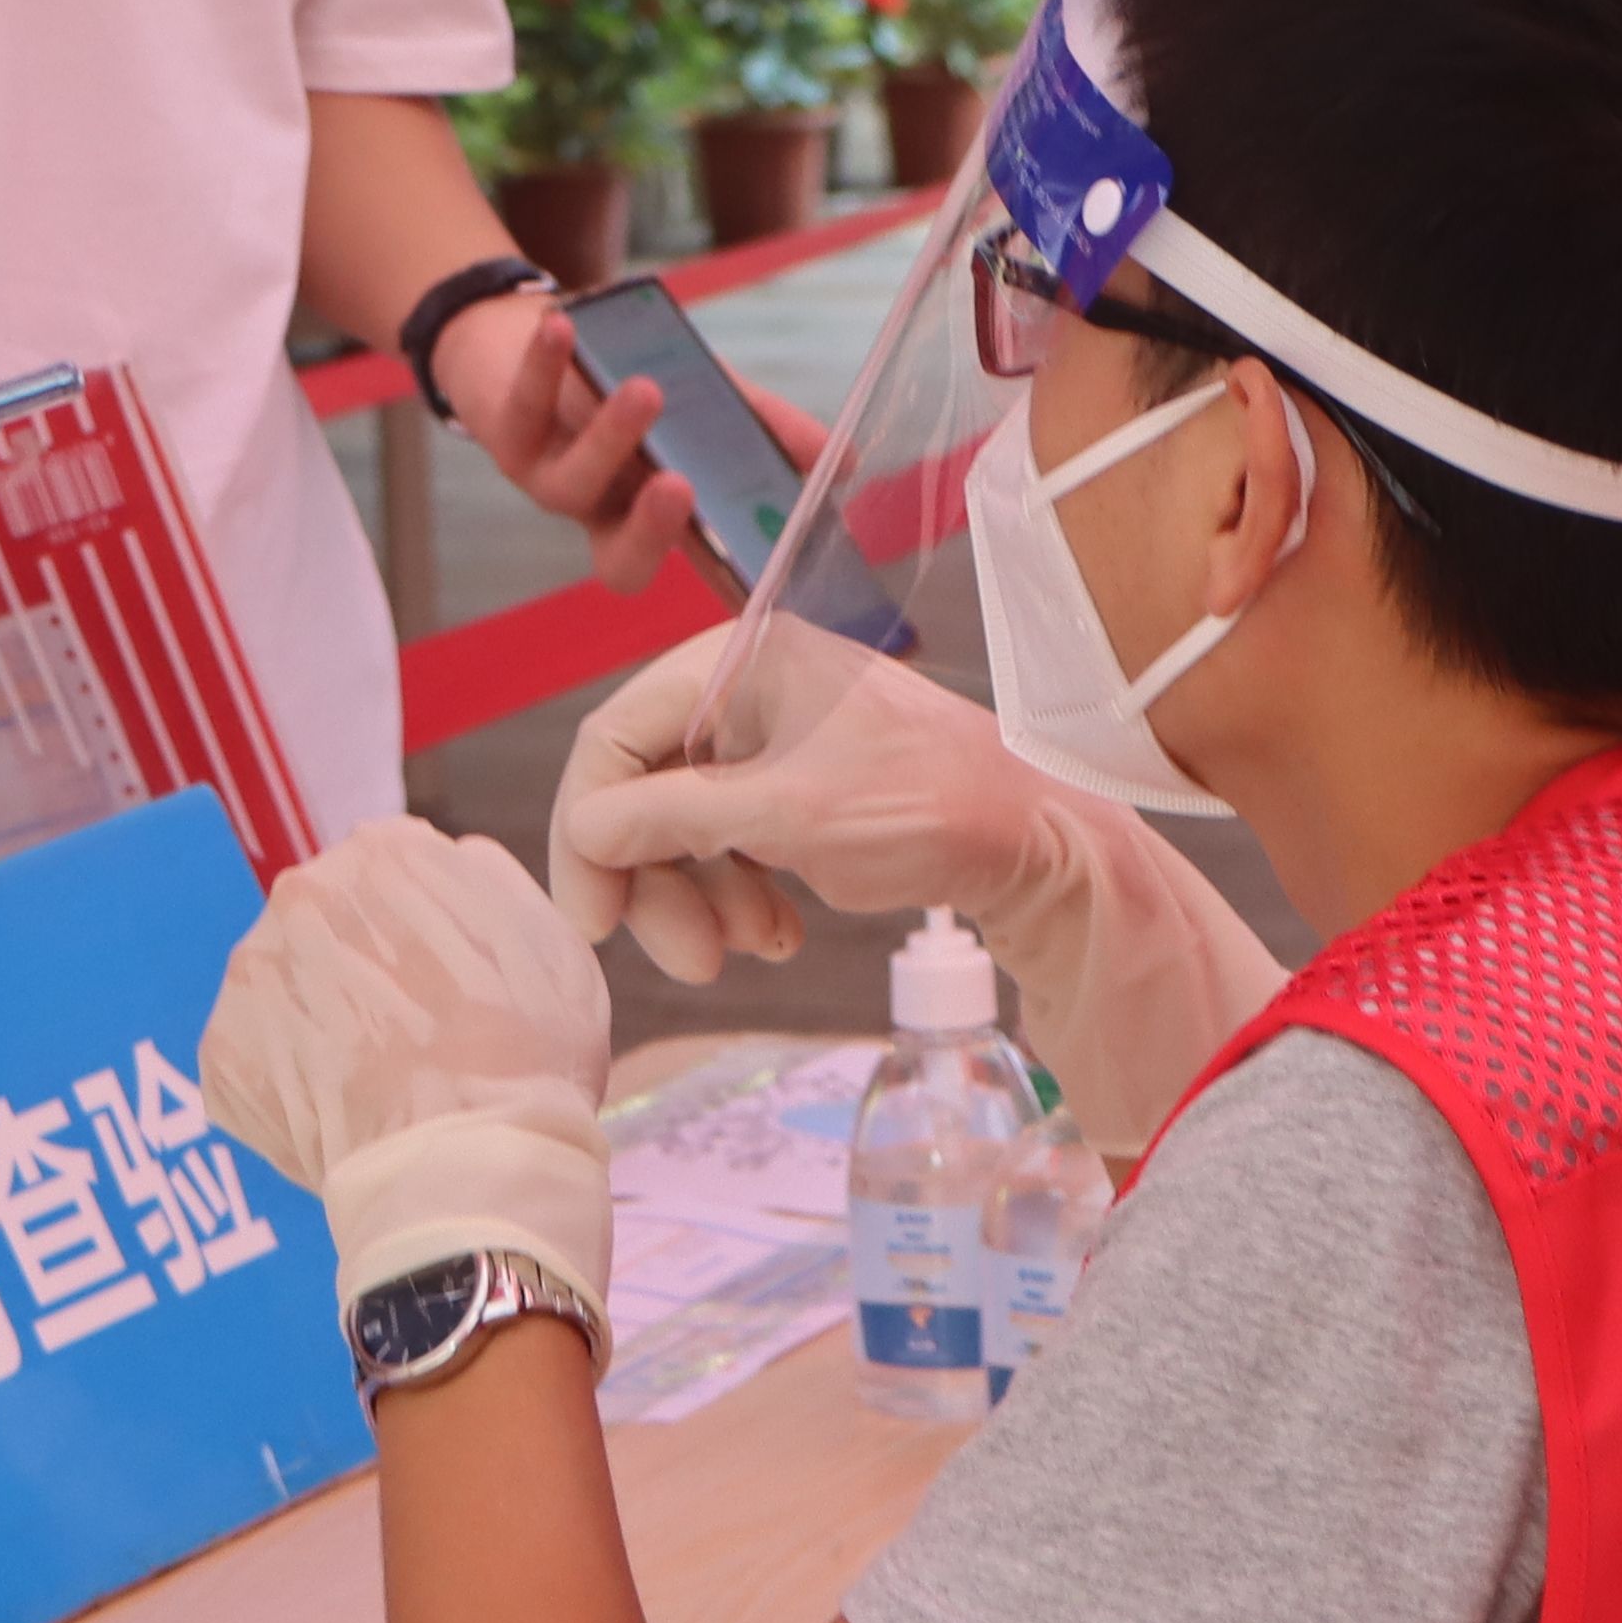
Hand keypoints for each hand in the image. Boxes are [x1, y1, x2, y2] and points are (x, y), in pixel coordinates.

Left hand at [202, 816, 615, 1322]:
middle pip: (325, 919)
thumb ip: (488, 880)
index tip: (434, 979)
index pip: (388, 871)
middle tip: (400, 1033)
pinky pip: (251, 1055)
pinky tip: (332, 1114)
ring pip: (282, 984)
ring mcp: (252, 971)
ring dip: (313, 1019)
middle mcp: (302, 892)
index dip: (414, 928)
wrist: (469, 1168)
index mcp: (385, 851)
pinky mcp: (220, 1049)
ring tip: (365, 1080)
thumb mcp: (550, 941)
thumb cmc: (528, 1054)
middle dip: (354, 965)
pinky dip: (284, 1082)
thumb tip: (448, 861)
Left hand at [438, 287, 820, 606]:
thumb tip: (843, 465)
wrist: (523, 336)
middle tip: (685, 489)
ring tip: (648, 389)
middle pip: (620, 558)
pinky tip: (564, 330)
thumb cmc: (626, 376)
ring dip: (613, 436)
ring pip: (575, 484)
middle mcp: (600, 514)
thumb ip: (766, 429)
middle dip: (653, 530)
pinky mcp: (504, 431)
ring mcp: (548, 480)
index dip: (718, 579)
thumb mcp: (705, 399)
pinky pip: (524, 404)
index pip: (689, 568)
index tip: (760, 573)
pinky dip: (546, 364)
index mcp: (651, 517)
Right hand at [549, 629, 1279, 1149]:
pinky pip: (735, 839)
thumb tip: (584, 829)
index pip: (615, 739)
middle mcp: (745, 689)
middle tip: (690, 961)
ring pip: (688, 826)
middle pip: (647, 790)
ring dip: (705, 898)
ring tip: (753, 950)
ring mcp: (774, 738)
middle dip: (660, 882)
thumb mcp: (783, 818)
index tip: (595, 922)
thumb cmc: (920, 808)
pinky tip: (780, 934)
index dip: (589, 833)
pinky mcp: (801, 784)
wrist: (1037, 841)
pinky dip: (742, 892)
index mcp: (736, 661)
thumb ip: (670, 819)